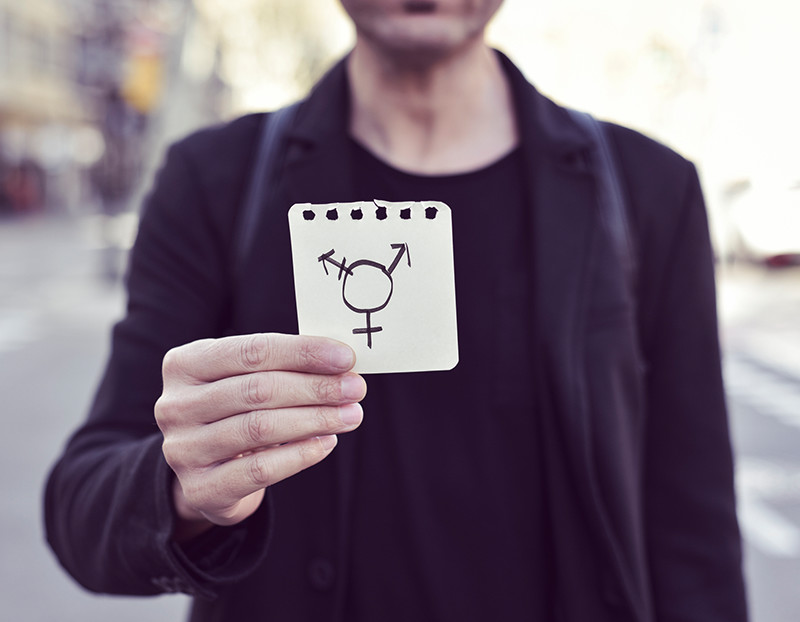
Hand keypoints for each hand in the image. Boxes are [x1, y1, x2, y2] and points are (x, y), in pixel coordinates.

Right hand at [155, 333, 365, 536]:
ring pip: (259, 428)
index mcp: (185, 364)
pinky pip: (259, 470)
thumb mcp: (246, 379)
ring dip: (315, 419)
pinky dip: (300, 455)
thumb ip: (283, 366)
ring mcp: (182, 449)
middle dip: (315, 388)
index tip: (346, 358)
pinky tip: (327, 443)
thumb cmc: (236, 411)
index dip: (303, 352)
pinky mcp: (200, 489)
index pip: (251, 351)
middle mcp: (175, 405)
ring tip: (350, 415)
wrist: (207, 472)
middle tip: (355, 389)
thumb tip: (342, 363)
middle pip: (258, 390)